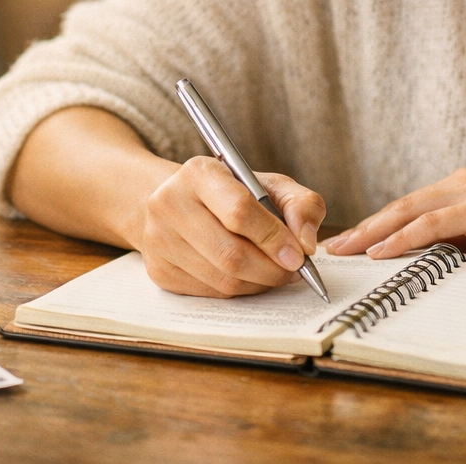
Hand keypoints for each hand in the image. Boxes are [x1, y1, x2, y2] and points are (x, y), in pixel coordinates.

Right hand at [135, 156, 326, 297]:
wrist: (178, 202)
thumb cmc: (230, 193)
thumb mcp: (268, 185)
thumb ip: (300, 204)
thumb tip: (307, 243)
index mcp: (198, 172)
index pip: (239, 211)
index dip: (274, 237)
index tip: (299, 254)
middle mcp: (170, 203)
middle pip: (230, 253)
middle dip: (271, 269)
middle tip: (293, 271)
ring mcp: (159, 240)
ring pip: (222, 279)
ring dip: (259, 283)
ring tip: (275, 272)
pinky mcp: (160, 271)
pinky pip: (211, 293)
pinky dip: (240, 291)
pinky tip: (250, 277)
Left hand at [320, 167, 465, 270]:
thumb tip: (435, 262)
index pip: (413, 208)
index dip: (379, 226)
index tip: (353, 244)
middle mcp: (465, 182)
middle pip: (402, 206)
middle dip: (364, 228)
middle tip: (333, 248)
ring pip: (410, 211)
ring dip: (373, 232)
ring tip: (344, 251)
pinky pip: (433, 223)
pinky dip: (402, 238)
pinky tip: (380, 252)